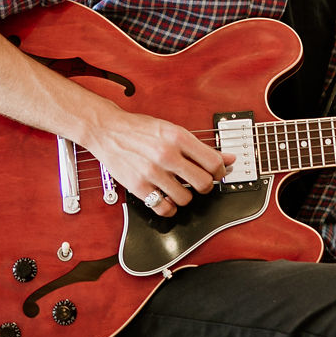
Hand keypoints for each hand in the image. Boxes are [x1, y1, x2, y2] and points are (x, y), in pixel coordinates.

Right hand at [88, 102, 233, 219]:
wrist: (107, 129)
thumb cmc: (140, 128)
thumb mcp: (172, 129)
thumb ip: (200, 147)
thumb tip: (227, 158)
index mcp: (178, 137)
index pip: (213, 162)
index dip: (220, 171)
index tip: (217, 173)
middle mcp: (167, 154)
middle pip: (203, 183)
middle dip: (206, 186)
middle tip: (200, 183)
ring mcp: (152, 172)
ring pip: (186, 198)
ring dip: (186, 196)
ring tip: (180, 188)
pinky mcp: (139, 186)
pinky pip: (163, 207)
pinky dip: (169, 207)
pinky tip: (167, 198)